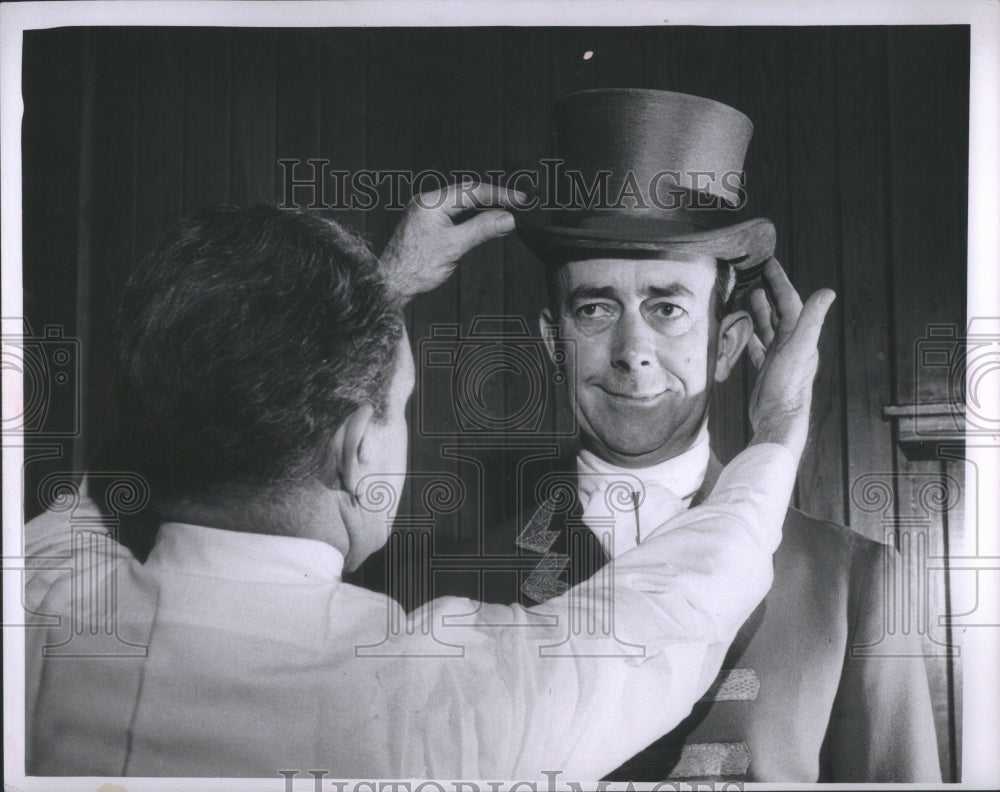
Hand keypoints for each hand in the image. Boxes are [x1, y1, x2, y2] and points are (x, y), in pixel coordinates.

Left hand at [379, 181, 524, 300]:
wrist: (390, 285)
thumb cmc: (415, 268)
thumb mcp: (454, 247)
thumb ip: (482, 229)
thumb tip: (508, 218)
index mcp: (431, 202)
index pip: (472, 191)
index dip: (499, 195)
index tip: (520, 200)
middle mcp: (426, 202)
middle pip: (467, 193)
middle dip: (493, 198)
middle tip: (518, 204)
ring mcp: (425, 213)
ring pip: (461, 204)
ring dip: (483, 207)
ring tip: (506, 213)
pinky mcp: (426, 224)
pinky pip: (453, 214)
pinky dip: (471, 217)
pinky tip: (484, 223)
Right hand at [746, 258, 835, 456]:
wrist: (778, 419)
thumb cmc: (788, 388)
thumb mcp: (800, 350)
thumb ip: (812, 321)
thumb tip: (828, 292)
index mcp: (799, 336)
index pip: (790, 302)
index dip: (780, 282)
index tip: (770, 264)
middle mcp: (791, 345)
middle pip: (779, 312)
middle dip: (770, 293)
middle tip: (757, 275)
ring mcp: (778, 358)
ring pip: (768, 328)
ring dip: (760, 312)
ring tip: (749, 297)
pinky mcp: (766, 370)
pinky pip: (758, 347)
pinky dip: (751, 336)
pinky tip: (744, 332)